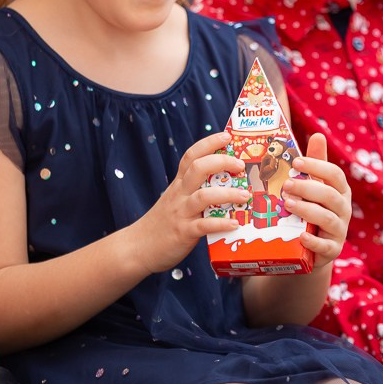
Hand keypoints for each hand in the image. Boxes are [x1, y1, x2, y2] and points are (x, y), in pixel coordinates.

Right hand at [128, 131, 247, 274]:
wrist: (137, 247)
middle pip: (198, 168)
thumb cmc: (162, 223)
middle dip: (222, 162)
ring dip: (227, 194)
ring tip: (244, 195)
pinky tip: (234, 224)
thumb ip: (194, 191)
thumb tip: (225, 185)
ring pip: (203, 196)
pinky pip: (203, 226)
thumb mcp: (175, 199)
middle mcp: (179, 194)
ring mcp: (181, 213)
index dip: (209, 143)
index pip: (192, 156)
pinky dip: (220, 224)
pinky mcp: (183, 232)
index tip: (226, 136)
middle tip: (240, 165)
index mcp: (178, 184)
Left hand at [279, 133, 350, 268]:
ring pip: (327, 219)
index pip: (334, 174)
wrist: (311, 248)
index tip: (296, 162)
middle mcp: (343, 209)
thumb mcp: (314, 186)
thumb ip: (316, 164)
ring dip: (307, 210)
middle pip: (330, 196)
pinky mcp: (332, 250)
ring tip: (287, 204)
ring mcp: (339, 230)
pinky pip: (326, 246)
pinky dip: (313, 241)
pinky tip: (301, 237)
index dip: (316, 167)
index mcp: (340, 190)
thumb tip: (318, 134)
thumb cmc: (312, 209)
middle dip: (307, 188)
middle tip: (286, 185)